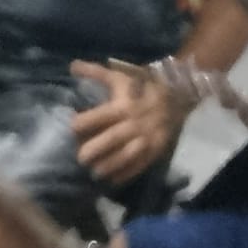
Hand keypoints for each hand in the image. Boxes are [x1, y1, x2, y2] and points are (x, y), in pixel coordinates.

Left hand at [70, 61, 188, 186]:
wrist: (176, 97)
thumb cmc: (139, 87)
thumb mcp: (118, 77)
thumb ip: (95, 72)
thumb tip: (72, 66)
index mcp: (123, 105)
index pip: (102, 115)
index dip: (86, 121)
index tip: (72, 128)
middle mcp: (134, 124)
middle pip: (114, 138)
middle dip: (96, 149)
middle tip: (80, 158)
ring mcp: (146, 139)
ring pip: (127, 155)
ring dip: (111, 165)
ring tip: (94, 173)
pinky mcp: (155, 150)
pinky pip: (141, 164)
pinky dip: (127, 174)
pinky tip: (113, 181)